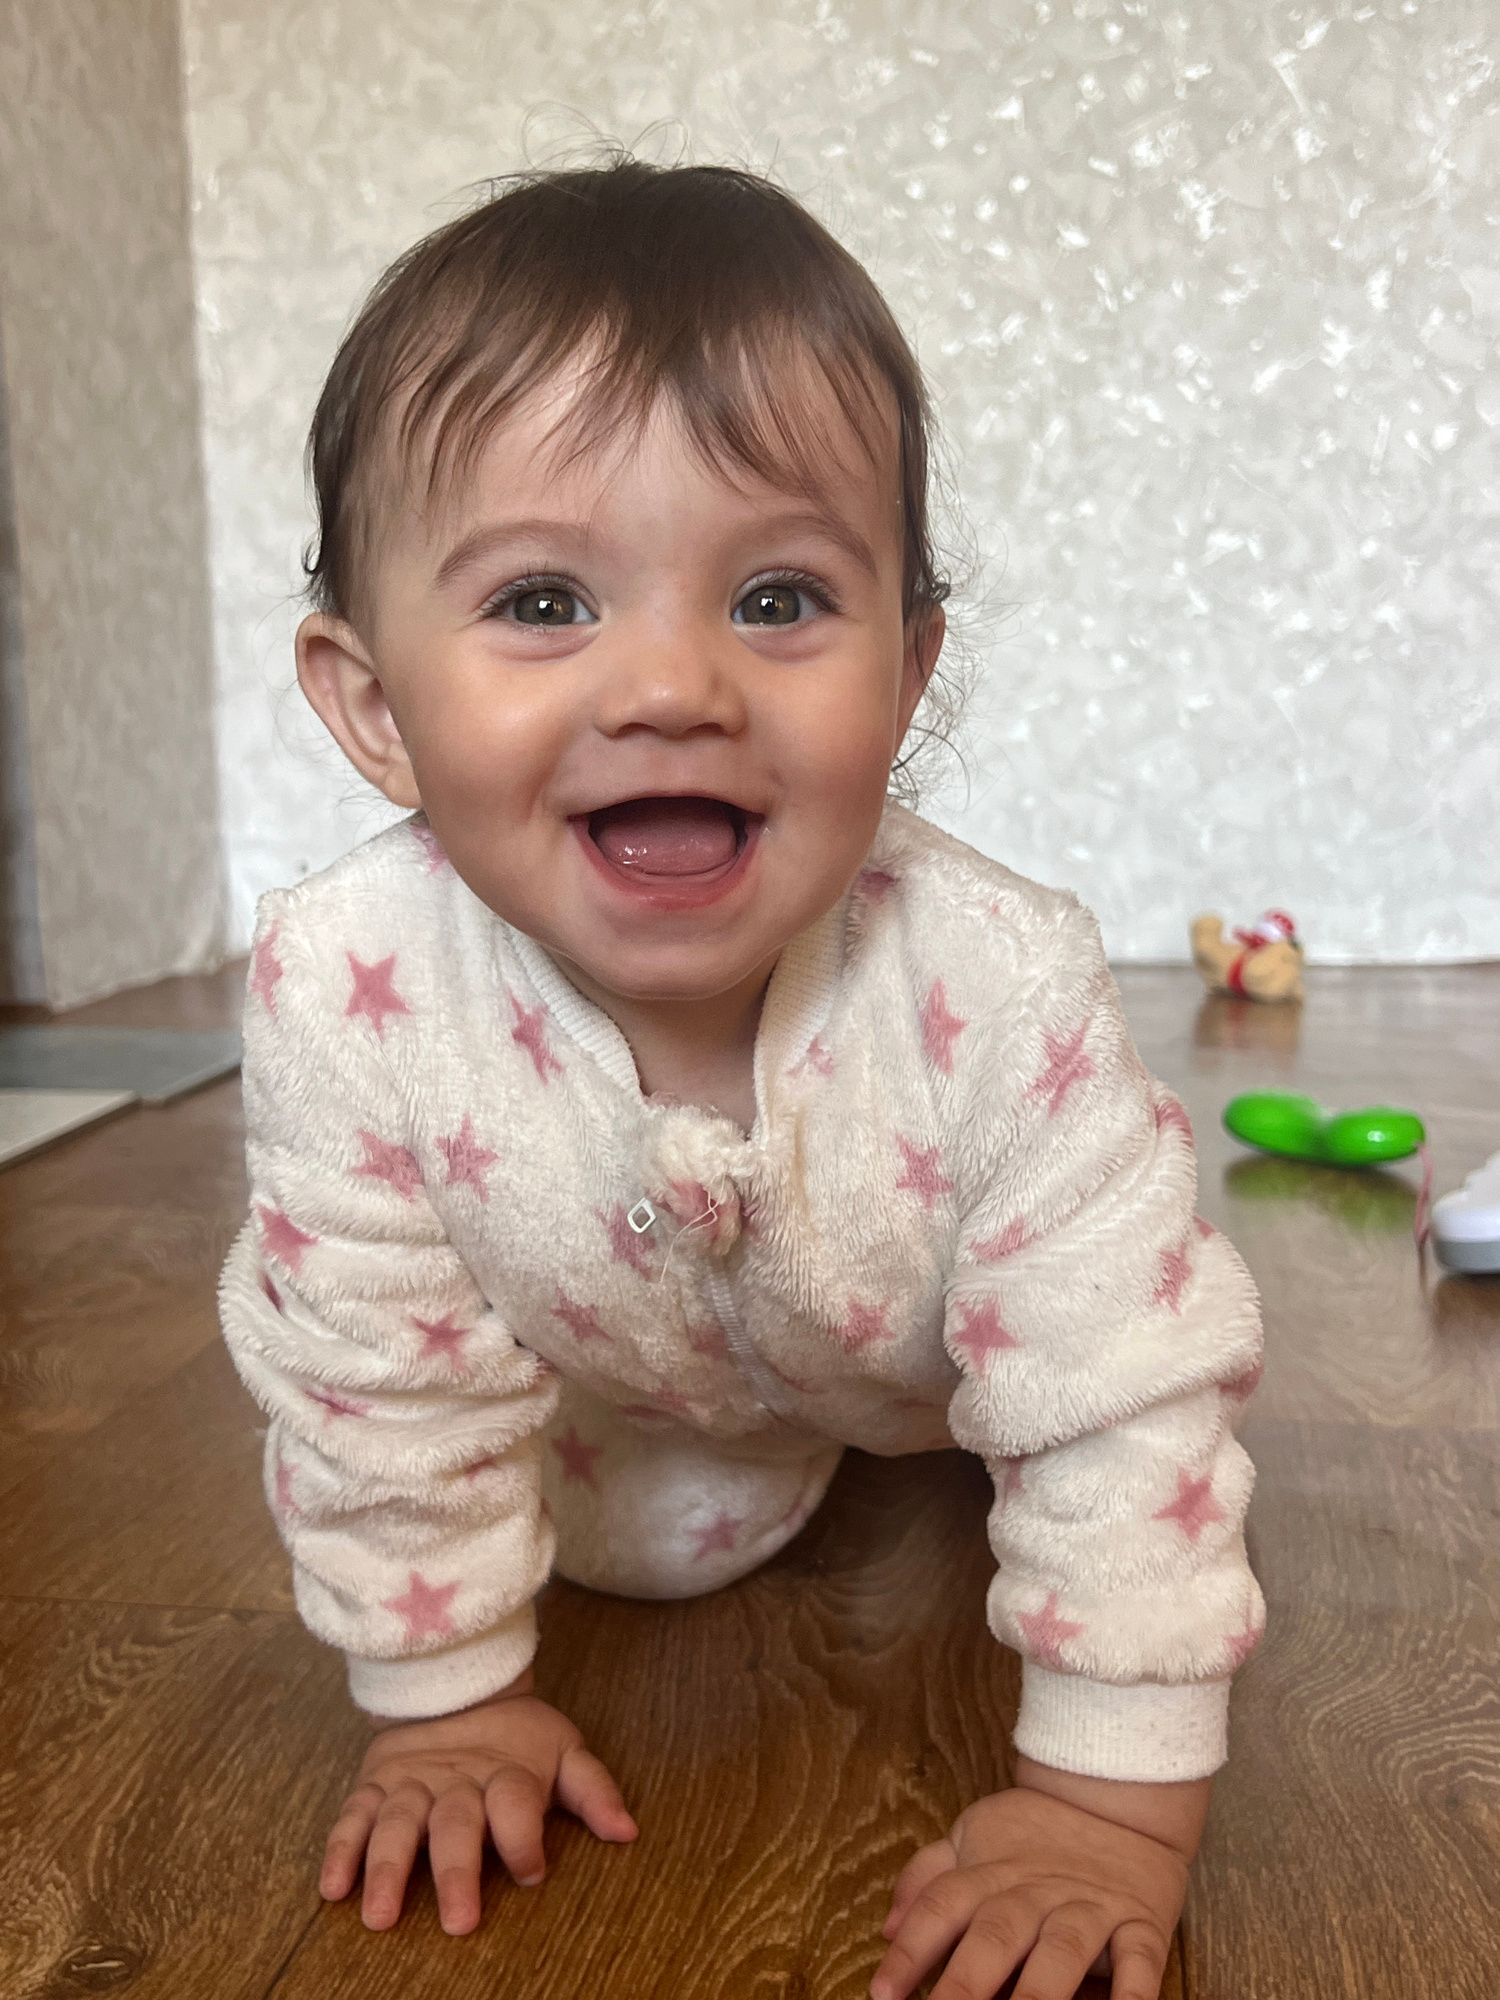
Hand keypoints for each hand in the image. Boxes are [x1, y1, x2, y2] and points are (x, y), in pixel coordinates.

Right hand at [319, 1668, 636, 1933]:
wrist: (457, 1687)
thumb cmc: (516, 1740)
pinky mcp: (375, 1784)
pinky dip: (340, 1848)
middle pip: (456, 1824)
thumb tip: (628, 1831)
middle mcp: (456, 1782)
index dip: (525, 1836)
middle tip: (459, 1921)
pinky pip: (352, 1816)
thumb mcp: (561, 1753)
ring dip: (387, 1868)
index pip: (517, 1804)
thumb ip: (592, 1790)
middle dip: (456, 1871)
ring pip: (396, 1824)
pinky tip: (333, 1888)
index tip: (532, 1873)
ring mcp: (411, 1784)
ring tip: (379, 1915)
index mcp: (506, 1775)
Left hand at [871, 1761, 1210, 1999]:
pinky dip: (1133, 1992)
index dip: (911, 1949)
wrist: (1116, 1797)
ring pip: (1063, 1949)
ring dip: (1040, 1992)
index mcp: (991, 1872)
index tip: (882, 1993)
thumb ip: (927, 1878)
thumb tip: (886, 1929)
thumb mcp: (972, 1836)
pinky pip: (1140, 1959)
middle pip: (997, 1934)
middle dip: (967, 1982)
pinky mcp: (1140, 1922)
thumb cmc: (1035, 1834)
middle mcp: (1036, 1892)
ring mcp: (1090, 1907)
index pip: (942, 1906)